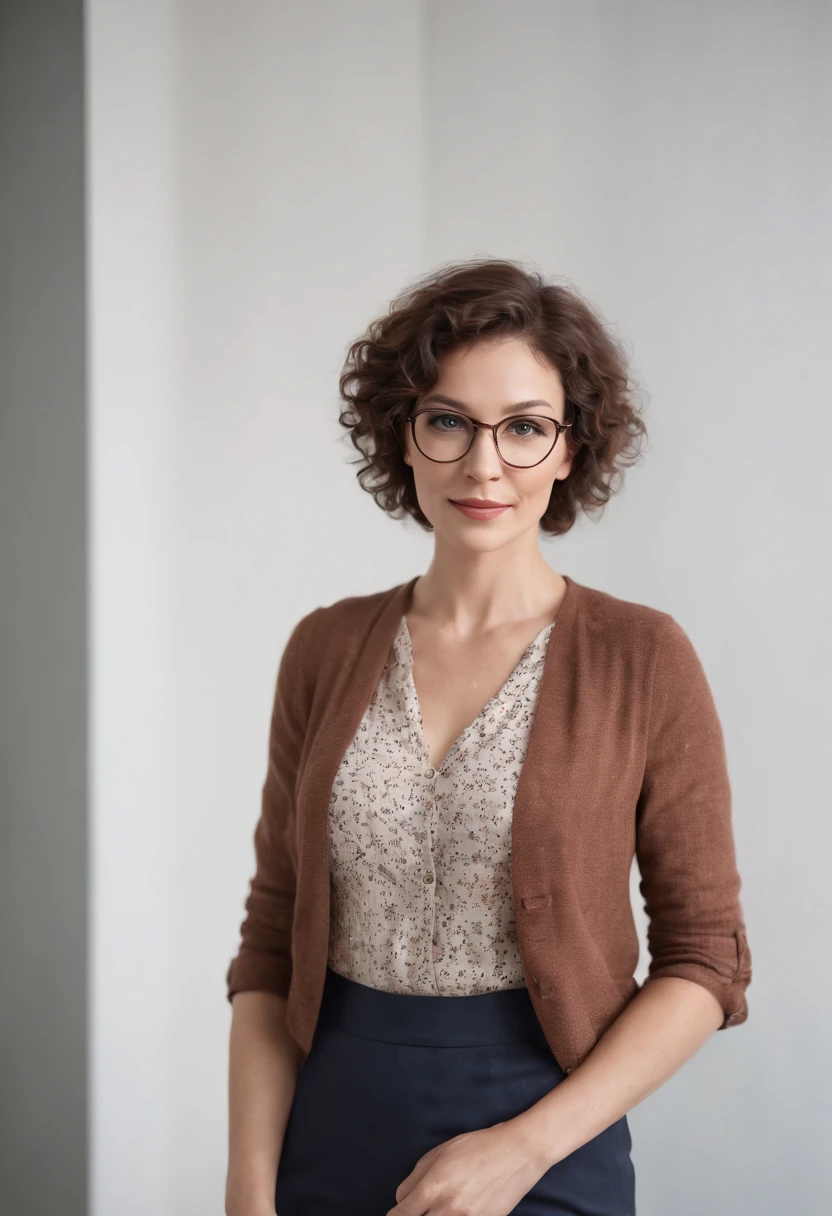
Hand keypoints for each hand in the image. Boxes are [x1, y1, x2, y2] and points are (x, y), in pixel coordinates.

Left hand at [386, 1119, 548, 1214]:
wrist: (517, 1154)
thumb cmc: (477, 1147)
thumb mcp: (440, 1153)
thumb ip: (415, 1178)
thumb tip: (402, 1200)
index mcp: (433, 1188)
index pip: (401, 1215)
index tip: (398, 1213)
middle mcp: (448, 1209)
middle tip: (418, 1210)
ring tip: (439, 1208)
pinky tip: (456, 1209)